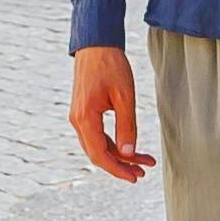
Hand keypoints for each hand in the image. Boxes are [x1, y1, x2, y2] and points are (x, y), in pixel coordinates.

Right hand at [68, 46, 155, 182]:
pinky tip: (129, 146)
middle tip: (142, 172)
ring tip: (142, 161)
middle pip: (97, 154)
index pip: (100, 155)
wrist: (95, 44)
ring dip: (119, 155)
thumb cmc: (111, 66)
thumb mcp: (124, 97)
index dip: (118, 169)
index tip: (135, 177)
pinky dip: (113, 143)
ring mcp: (78, 116)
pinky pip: (96, 135)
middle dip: (120, 165)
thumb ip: (127, 126)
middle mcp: (77, 120)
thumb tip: (129, 153)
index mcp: (85, 118)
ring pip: (97, 145)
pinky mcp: (83, 112)